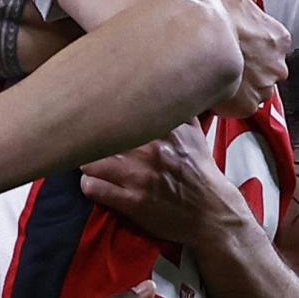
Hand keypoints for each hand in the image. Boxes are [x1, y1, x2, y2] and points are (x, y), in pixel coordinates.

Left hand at [79, 122, 251, 249]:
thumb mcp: (194, 134)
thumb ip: (176, 109)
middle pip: (100, 135)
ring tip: (90, 164)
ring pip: (90, 161)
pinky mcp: (132, 202)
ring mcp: (139, 177)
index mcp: (164, 130)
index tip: (95, 114)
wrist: (212, 213)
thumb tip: (163, 84)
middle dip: (90, 138)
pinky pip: (93, 188)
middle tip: (86, 141)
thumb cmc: (199, 171)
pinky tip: (94, 184)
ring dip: (87, 163)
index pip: (120, 111)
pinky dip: (88, 185)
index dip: (103, 112)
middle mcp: (150, 150)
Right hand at [212, 0, 288, 117]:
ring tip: (220, 76)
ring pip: (254, 89)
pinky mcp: (248, 106)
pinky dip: (231, 102)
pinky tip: (218, 90)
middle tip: (228, 60)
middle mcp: (277, 65)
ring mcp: (263, 88)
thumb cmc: (216, 18)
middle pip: (265, 69)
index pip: (271, 45)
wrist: (197, 42)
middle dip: (249, 67)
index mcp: (279, 38)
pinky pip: (241, 107)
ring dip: (241, 85)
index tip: (239, 45)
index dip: (252, 45)